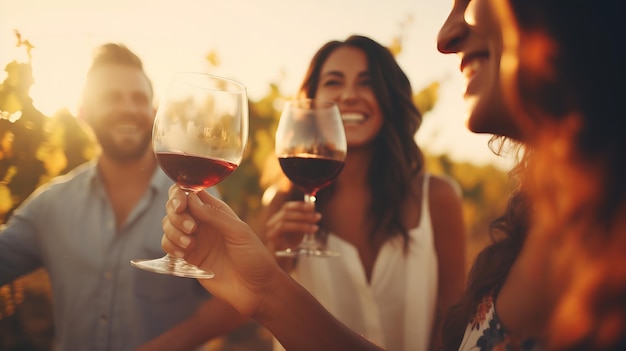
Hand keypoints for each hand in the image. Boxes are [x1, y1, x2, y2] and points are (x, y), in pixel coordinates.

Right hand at [161, 185, 283, 317]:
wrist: (257, 290)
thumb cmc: (255, 258)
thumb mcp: (238, 232)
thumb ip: (214, 215)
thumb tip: (190, 197)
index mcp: (217, 211)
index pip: (191, 192)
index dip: (180, 194)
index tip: (181, 205)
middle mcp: (204, 223)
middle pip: (176, 207)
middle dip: (176, 215)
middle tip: (192, 228)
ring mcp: (195, 240)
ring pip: (169, 225)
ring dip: (173, 232)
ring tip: (190, 245)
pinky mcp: (190, 258)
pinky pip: (169, 245)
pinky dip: (171, 246)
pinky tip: (185, 254)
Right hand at [265, 200, 320, 252]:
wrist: (284, 258)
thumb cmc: (292, 241)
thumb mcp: (301, 227)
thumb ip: (305, 217)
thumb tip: (312, 205)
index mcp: (279, 216)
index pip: (287, 206)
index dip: (300, 205)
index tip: (313, 206)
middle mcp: (273, 220)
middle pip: (286, 211)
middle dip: (304, 213)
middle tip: (318, 217)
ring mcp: (271, 227)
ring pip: (285, 218)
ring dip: (302, 221)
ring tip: (315, 227)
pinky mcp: (272, 235)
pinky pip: (283, 227)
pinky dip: (298, 227)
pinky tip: (309, 231)